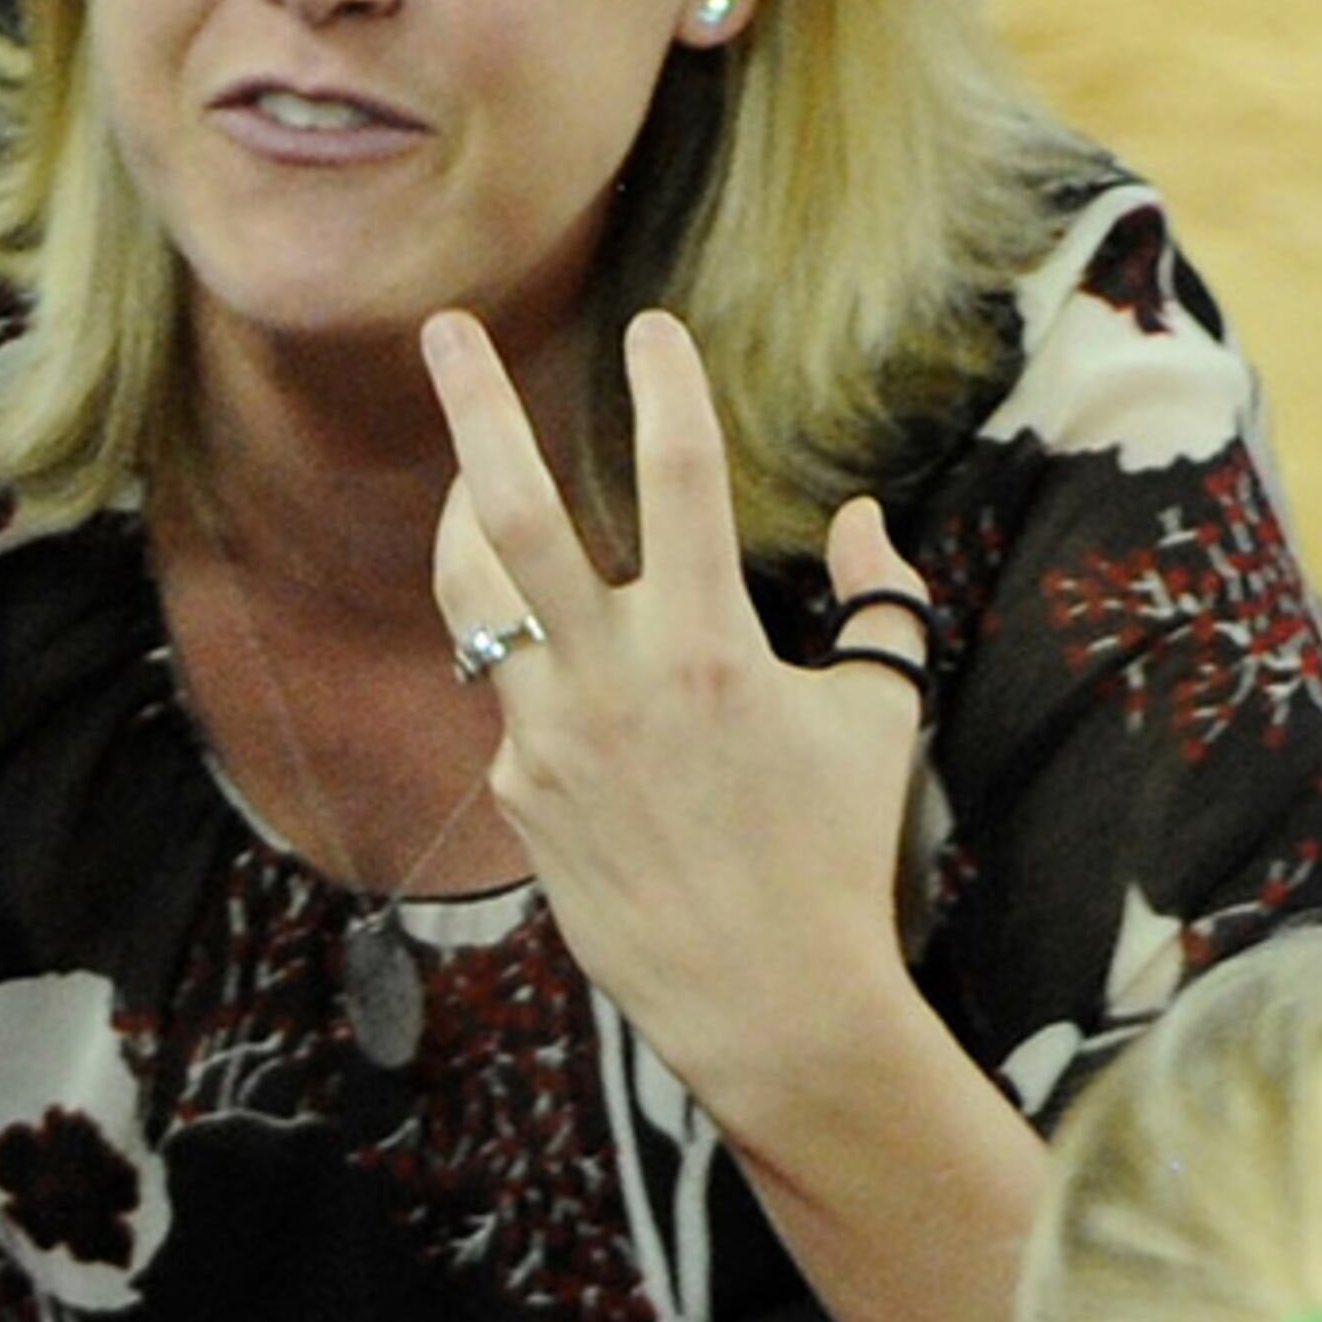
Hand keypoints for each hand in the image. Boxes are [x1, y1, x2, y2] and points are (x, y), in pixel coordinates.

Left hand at [419, 307, 931, 1104]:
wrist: (763, 999)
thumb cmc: (835, 853)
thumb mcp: (879, 721)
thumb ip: (879, 610)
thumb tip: (861, 520)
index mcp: (712, 649)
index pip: (684, 480)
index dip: (666, 388)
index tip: (650, 322)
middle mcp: (613, 679)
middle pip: (514, 514)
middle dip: (475, 410)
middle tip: (442, 328)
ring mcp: (547, 733)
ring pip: (472, 592)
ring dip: (462, 521)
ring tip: (470, 473)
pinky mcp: (513, 783)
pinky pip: (505, 689)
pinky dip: (531, 660)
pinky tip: (568, 670)